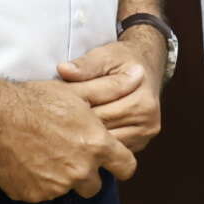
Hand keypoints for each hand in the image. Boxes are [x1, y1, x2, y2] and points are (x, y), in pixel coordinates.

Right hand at [0, 78, 137, 202]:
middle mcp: (79, 170)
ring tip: (45, 150)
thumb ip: (110, 89)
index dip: (120, 162)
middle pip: (95, 184)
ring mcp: (55, 186)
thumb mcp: (77, 91)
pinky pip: (42, 192)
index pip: (126, 166)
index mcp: (96, 145)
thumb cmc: (35, 100)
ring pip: (67, 188)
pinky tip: (29, 159)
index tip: (112, 158)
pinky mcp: (33, 195)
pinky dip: (38, 181)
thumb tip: (139, 75)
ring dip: (61, 176)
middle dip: (86, 171)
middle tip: (69, 150)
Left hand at [58, 32, 163, 152]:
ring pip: (104, 143)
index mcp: (142, 100)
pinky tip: (82, 130)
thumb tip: (64, 70)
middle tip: (55, 116)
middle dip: (77, 122)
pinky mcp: (138, 143)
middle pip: (102, 128)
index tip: (56, 102)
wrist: (144, 66)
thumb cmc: (123, 60)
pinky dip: (96, 141)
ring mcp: (144, 135)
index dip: (75, 106)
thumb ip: (85, 64)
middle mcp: (147, 121)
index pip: (100, 110)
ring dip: (85, 134)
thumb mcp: (105, 55)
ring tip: (65, 123)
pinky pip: (110, 147)